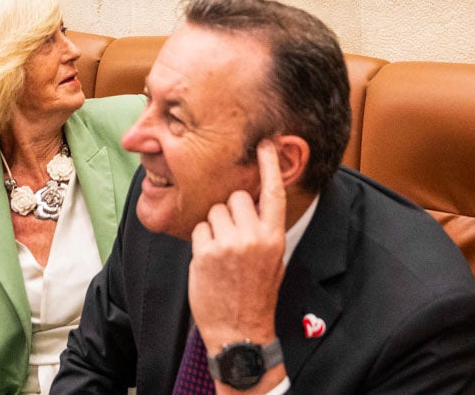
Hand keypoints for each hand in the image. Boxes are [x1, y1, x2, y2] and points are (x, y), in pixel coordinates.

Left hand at [187, 142, 286, 352]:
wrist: (239, 331)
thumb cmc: (255, 294)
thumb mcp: (273, 261)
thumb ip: (265, 230)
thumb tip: (257, 202)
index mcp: (274, 238)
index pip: (274, 193)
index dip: (270, 165)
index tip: (266, 143)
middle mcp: (253, 237)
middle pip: (238, 197)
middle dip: (232, 210)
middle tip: (233, 237)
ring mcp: (228, 244)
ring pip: (215, 210)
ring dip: (215, 226)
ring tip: (222, 253)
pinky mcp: (205, 251)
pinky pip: (199, 228)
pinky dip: (201, 240)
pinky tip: (209, 261)